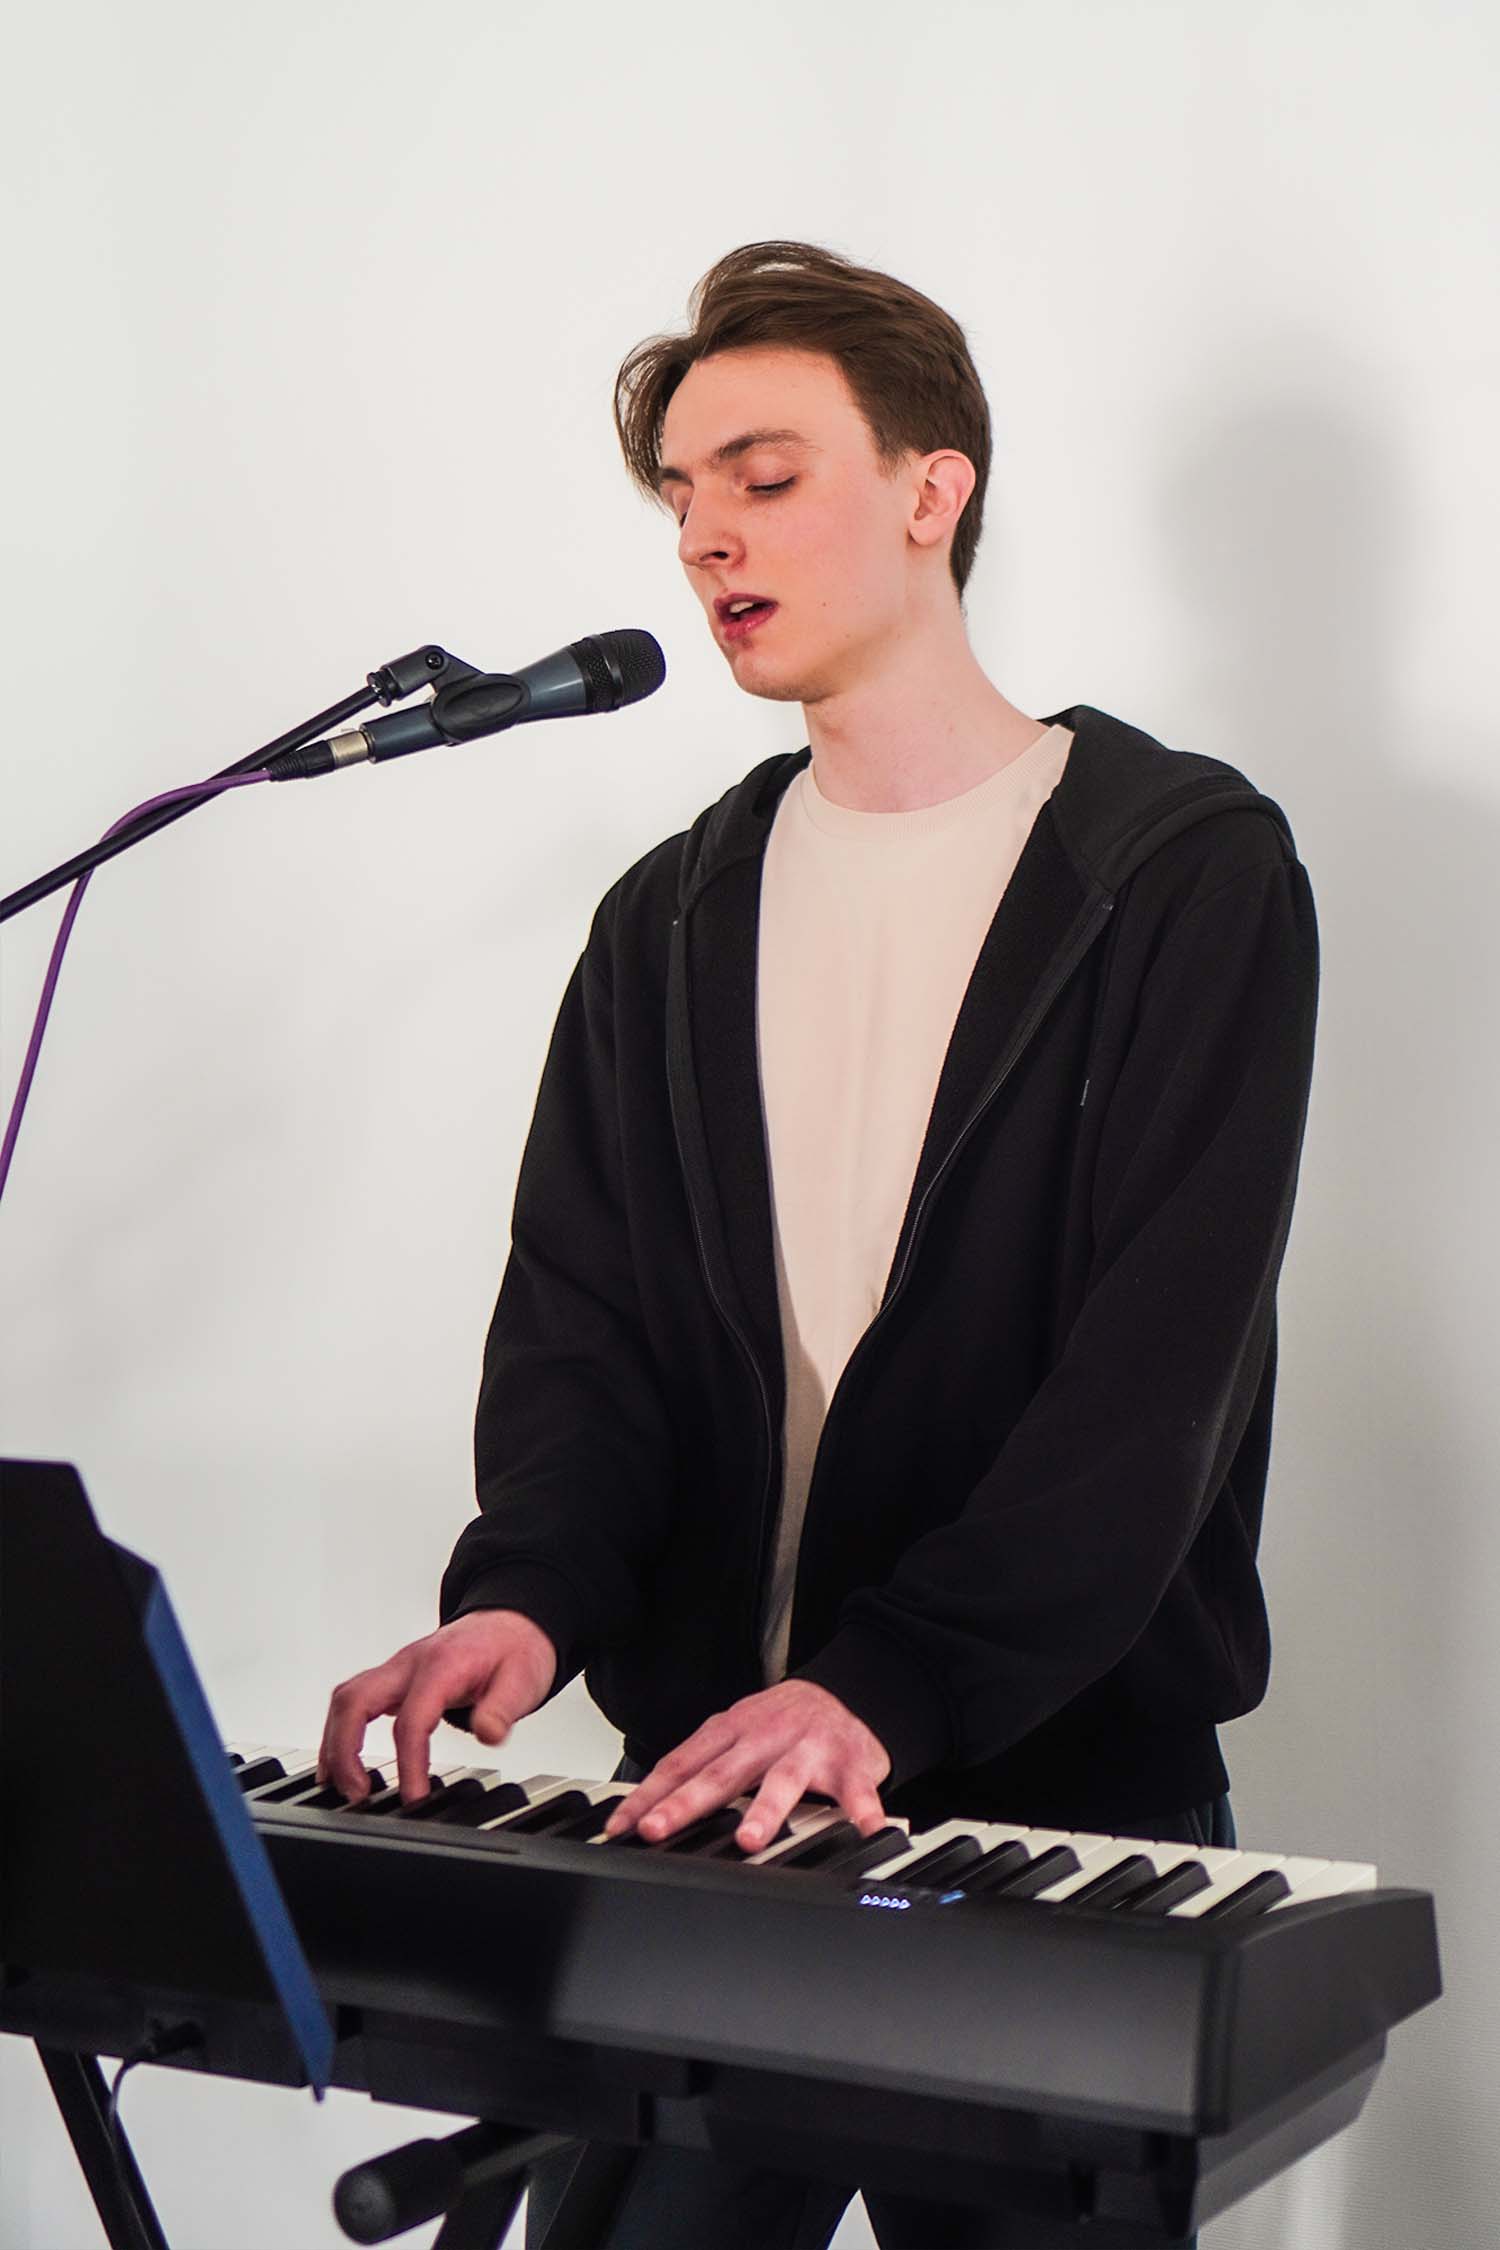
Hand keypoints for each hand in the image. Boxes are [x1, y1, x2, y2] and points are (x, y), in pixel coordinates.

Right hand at [318, 1610, 556, 1804]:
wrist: (511, 1624)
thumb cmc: (514, 1649)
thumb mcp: (524, 1679)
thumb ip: (503, 1709)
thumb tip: (488, 1734)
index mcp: (441, 1665)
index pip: (412, 1719)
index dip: (408, 1763)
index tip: (413, 1798)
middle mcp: (410, 1663)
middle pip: (355, 1700)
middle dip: (345, 1750)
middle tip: (356, 1794)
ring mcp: (398, 1669)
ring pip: (346, 1698)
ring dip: (334, 1742)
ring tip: (338, 1786)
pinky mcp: (394, 1679)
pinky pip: (354, 1700)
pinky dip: (341, 1731)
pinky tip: (341, 1761)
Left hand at [602, 1680, 889, 1854]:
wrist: (845, 1695)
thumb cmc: (783, 1725)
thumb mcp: (736, 1734)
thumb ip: (701, 1766)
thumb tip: (648, 1807)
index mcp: (731, 1730)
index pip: (681, 1764)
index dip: (649, 1795)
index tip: (622, 1825)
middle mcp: (765, 1737)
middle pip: (721, 1773)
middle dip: (687, 1803)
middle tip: (658, 1829)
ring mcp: (807, 1749)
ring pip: (784, 1780)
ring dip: (766, 1810)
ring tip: (750, 1840)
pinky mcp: (850, 1764)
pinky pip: (857, 1792)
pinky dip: (864, 1813)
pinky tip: (866, 1833)